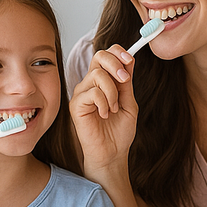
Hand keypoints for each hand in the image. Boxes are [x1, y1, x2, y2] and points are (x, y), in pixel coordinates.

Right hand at [69, 45, 137, 174]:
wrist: (113, 153)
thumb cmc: (120, 131)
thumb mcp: (129, 103)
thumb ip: (127, 83)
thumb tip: (129, 60)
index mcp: (104, 80)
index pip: (107, 54)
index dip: (118, 52)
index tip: (130, 61)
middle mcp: (91, 83)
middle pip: (99, 56)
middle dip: (115, 64)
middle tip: (125, 81)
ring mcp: (82, 93)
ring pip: (97, 75)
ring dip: (112, 92)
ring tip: (115, 109)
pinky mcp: (76, 105)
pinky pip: (92, 92)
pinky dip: (104, 103)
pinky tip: (105, 115)